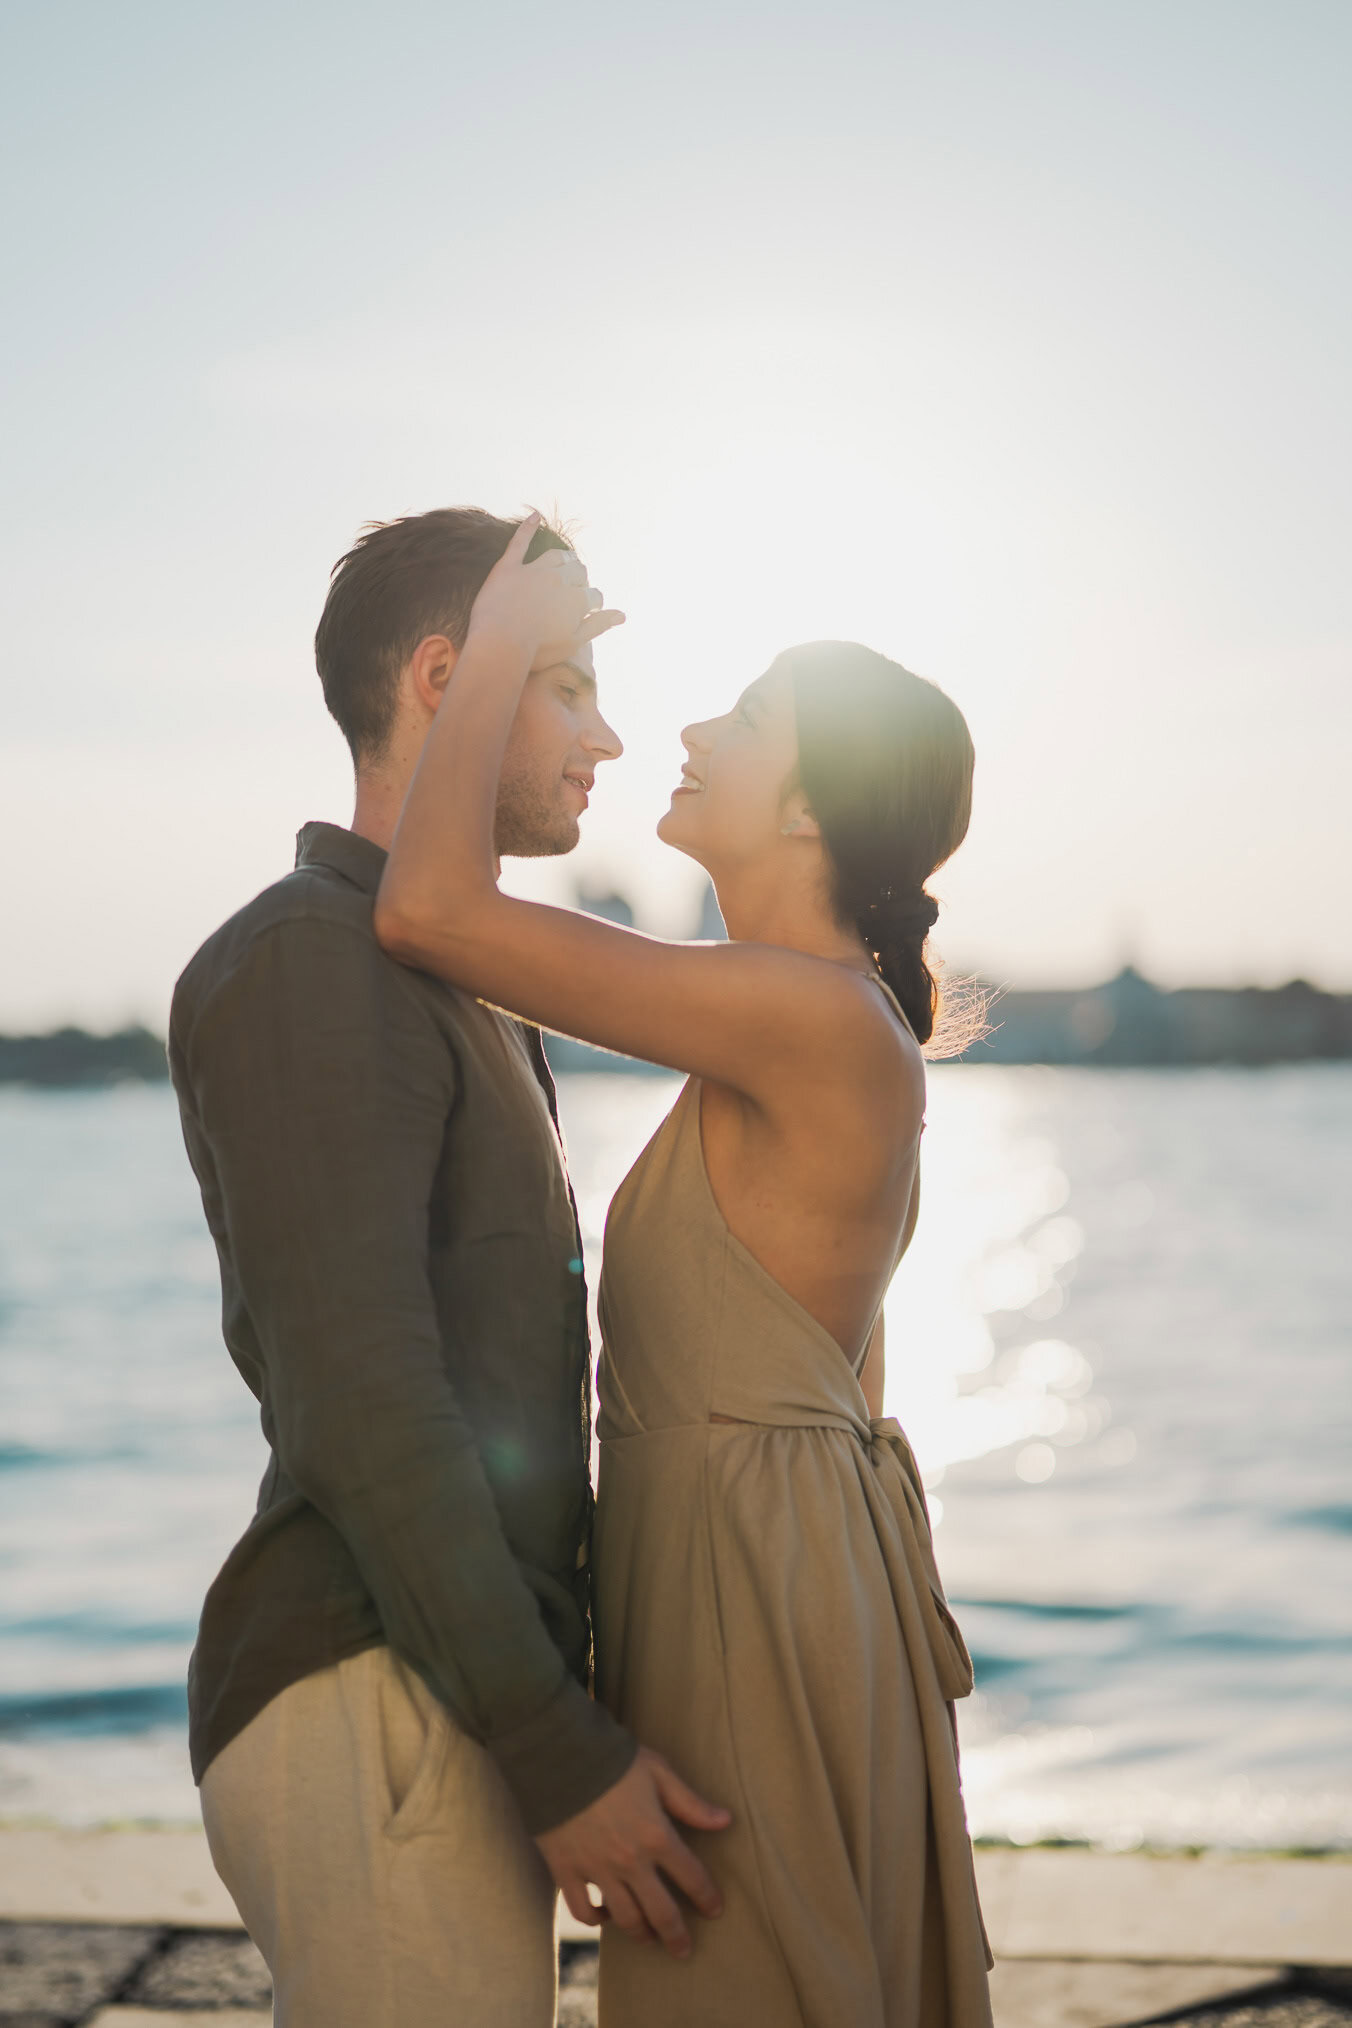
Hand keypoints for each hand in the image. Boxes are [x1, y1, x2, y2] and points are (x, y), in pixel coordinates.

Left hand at [467, 511, 624, 664]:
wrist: (499, 643)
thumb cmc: (537, 650)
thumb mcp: (574, 642)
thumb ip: (598, 625)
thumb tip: (622, 615)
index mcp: (577, 600)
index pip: (594, 596)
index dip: (594, 604)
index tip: (590, 612)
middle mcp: (559, 579)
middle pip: (578, 572)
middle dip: (581, 579)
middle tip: (576, 589)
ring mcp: (534, 570)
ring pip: (556, 557)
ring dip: (565, 558)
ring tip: (567, 561)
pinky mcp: (509, 567)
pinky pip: (520, 542)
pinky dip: (527, 527)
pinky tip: (535, 516)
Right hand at [535, 1746, 730, 1959]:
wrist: (559, 1756)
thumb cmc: (614, 1760)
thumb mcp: (658, 1772)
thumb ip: (690, 1802)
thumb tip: (725, 1821)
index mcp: (656, 1835)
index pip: (691, 1877)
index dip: (707, 1896)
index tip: (715, 1910)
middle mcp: (630, 1861)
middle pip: (661, 1912)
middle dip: (676, 1935)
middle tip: (684, 1950)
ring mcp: (597, 1870)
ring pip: (625, 1918)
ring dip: (641, 1934)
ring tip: (649, 1939)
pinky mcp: (567, 1871)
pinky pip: (583, 1911)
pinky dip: (596, 1921)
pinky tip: (606, 1917)